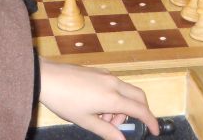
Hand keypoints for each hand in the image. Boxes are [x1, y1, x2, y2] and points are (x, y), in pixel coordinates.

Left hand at [38, 60, 158, 138]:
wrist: (47, 77)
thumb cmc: (65, 101)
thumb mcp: (86, 121)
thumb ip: (106, 131)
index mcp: (113, 97)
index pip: (140, 110)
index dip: (151, 121)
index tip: (155, 131)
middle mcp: (114, 83)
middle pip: (138, 96)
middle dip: (139, 112)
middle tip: (123, 125)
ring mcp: (106, 75)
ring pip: (125, 91)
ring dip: (122, 107)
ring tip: (102, 119)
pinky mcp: (98, 71)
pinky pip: (115, 85)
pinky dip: (114, 98)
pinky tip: (97, 106)